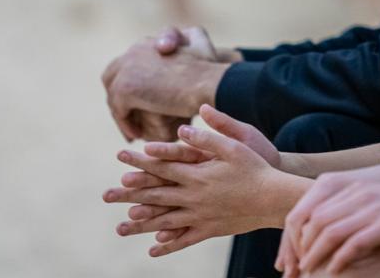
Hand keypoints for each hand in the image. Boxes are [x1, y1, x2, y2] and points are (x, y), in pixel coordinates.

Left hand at [101, 34, 228, 141]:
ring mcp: (126, 69)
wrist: (207, 83)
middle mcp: (132, 51)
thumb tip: (168, 54)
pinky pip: (119, 111)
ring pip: (114, 96)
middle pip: (111, 78)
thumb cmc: (209, 70)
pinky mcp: (124, 88)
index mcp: (145, 43)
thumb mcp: (197, 46)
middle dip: (117, 98)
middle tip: (127, 118)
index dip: (127, 84)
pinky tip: (137, 134)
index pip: (124, 64)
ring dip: (121, 114)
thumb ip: (180, 45)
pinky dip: (125, 124)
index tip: (136, 102)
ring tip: (133, 131)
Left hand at [102, 105, 283, 256]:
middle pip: (155, 196)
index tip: (120, 156)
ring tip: (119, 228)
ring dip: (140, 225)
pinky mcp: (210, 230)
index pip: (161, 166)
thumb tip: (182, 129)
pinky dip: (168, 245)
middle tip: (106, 196)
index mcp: (197, 175)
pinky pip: (184, 239)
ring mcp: (200, 216)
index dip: (140, 160)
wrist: (274, 198)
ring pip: (164, 221)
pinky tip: (153, 249)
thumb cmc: (256, 168)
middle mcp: (193, 197)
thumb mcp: (234, 145)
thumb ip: (207, 137)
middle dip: (129, 195)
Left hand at [278, 182, 379, 275]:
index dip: (293, 235)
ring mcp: (372, 207)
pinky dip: (340, 259)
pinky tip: (335, 272)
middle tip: (292, 271)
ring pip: (328, 232)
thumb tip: (329, 234)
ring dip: (313, 256)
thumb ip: (352, 211)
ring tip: (306, 274)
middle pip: (312, 221)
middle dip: (297, 248)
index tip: (289, 258)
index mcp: (352, 187)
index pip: (307, 208)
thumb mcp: (377, 204)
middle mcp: (358, 193)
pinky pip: (354, 243)